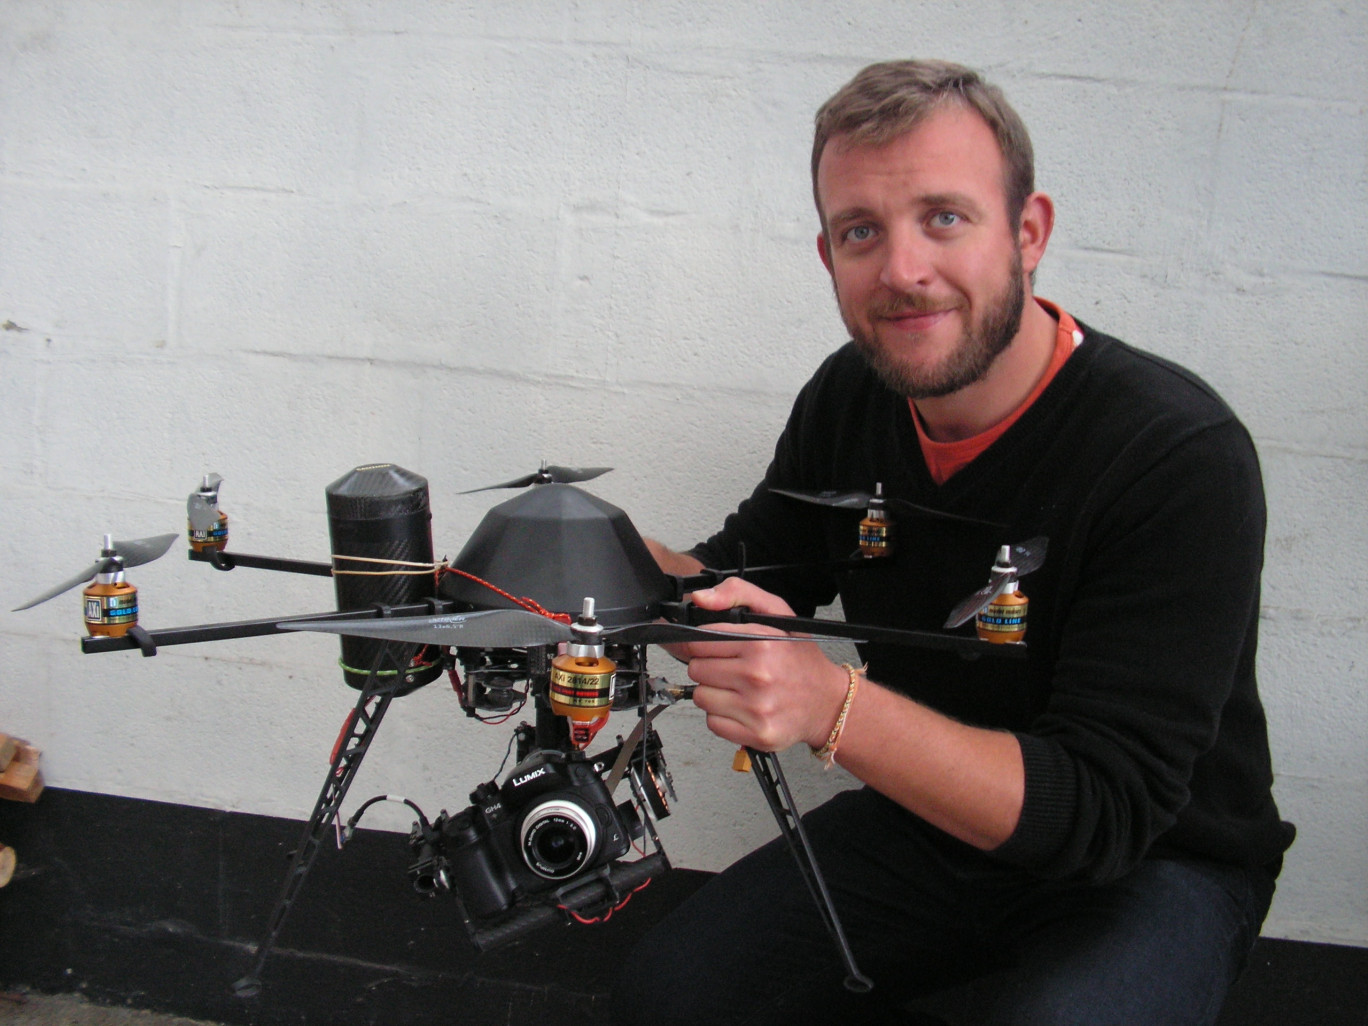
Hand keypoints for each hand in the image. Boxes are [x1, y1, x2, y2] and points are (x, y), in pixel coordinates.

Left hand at [679, 577, 848, 751]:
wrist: (828, 702)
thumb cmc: (800, 658)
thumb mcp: (776, 611)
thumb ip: (736, 592)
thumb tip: (700, 598)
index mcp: (760, 642)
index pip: (698, 642)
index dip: (705, 644)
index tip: (719, 648)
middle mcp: (758, 676)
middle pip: (696, 669)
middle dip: (710, 667)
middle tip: (733, 667)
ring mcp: (757, 708)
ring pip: (701, 697)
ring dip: (714, 692)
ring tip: (739, 688)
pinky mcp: (756, 733)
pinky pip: (712, 723)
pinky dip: (723, 716)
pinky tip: (742, 707)